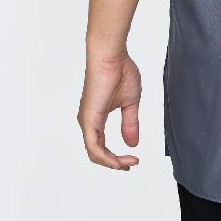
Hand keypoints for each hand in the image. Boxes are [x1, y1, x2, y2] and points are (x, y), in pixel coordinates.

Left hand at [77, 51, 141, 169]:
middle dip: (114, 163)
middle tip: (130, 165)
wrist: (111, 55)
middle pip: (97, 154)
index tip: (133, 159)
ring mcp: (87, 121)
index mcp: (96, 118)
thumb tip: (132, 143)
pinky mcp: (89, 119)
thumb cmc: (120, 71)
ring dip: (112, 162)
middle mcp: (88, 122)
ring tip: (128, 163)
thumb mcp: (130, 102)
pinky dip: (106, 157)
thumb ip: (129, 123)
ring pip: (94, 153)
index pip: (102, 146)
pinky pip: (94, 147)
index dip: (116, 157)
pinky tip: (118, 160)